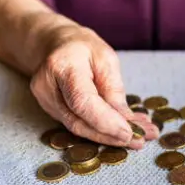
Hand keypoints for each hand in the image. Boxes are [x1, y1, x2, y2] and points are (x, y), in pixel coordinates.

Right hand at [30, 25, 158, 147]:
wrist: (55, 44)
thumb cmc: (83, 47)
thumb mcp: (106, 58)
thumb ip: (114, 88)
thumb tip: (125, 120)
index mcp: (62, 66)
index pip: (82, 102)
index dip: (106, 122)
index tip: (129, 133)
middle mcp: (47, 86)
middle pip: (78, 121)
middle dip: (111, 135)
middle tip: (140, 140)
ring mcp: (44, 101)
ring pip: (78, 128)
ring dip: (108, 137)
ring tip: (137, 137)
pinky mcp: (50, 111)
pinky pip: (76, 125)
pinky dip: (100, 131)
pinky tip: (120, 131)